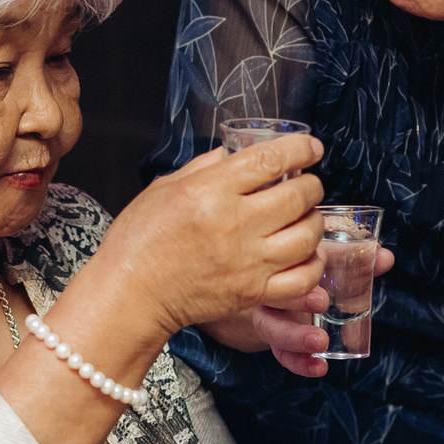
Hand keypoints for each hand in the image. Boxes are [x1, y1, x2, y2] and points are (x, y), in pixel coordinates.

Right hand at [94, 137, 326, 336]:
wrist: (130, 295)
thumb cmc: (138, 241)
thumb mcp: (163, 188)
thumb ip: (203, 167)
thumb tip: (231, 153)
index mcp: (210, 191)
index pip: (271, 160)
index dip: (300, 149)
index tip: (311, 148)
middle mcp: (234, 224)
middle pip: (299, 195)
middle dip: (311, 184)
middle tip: (307, 184)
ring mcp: (247, 261)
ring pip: (308, 235)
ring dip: (314, 220)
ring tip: (306, 217)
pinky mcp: (252, 292)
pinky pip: (302, 277)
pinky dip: (312, 263)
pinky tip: (305, 254)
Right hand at [245, 246, 396, 375]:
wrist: (291, 287)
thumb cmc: (313, 268)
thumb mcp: (334, 261)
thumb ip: (359, 261)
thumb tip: (386, 258)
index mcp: (278, 267)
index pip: (279, 264)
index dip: (297, 266)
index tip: (320, 268)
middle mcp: (268, 291)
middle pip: (270, 297)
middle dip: (295, 301)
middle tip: (321, 302)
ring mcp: (269, 317)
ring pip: (271, 330)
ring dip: (295, 339)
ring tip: (320, 343)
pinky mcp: (277, 340)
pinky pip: (283, 354)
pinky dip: (300, 363)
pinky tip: (320, 368)